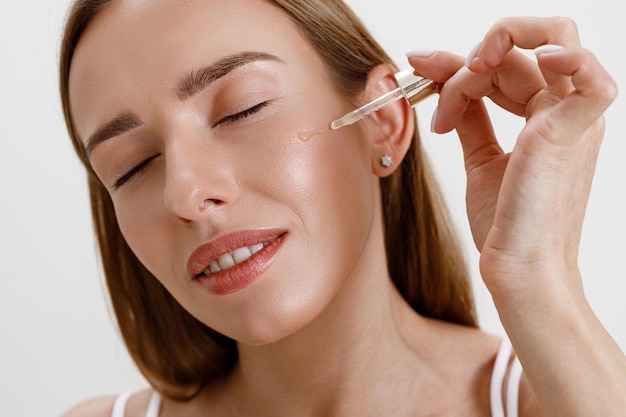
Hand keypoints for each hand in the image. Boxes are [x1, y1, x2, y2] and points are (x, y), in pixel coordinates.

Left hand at [407, 17, 616, 295]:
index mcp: (547, 119)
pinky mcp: (572, 133)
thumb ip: (471, 117)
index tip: (418, 70)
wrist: (515, 269)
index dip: (457, 67)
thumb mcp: (481, 159)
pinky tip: (520, 58)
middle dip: (461, 64)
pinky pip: (590, 79)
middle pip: (515, 56)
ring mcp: (573, 121)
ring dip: (486, 57)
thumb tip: (447, 83)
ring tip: (453, 86)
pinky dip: (563, 57)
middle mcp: (565, 113)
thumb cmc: (503, 224)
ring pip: (536, 51)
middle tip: (427, 81)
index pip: (505, 68)